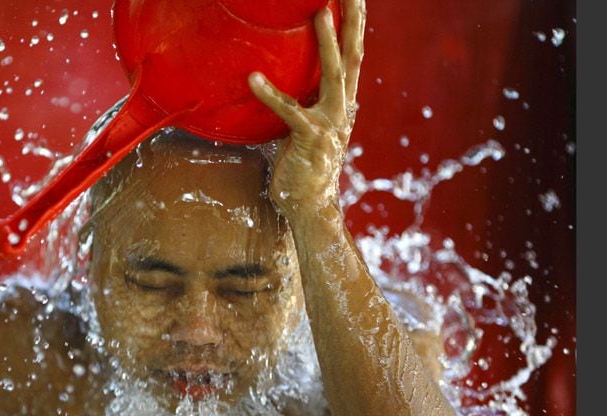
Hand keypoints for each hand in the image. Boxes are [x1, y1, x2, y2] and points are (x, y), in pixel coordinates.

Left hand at [247, 0, 365, 216]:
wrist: (309, 206)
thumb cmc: (300, 166)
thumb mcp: (303, 128)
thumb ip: (301, 104)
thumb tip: (278, 82)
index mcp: (341, 103)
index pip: (351, 57)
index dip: (354, 26)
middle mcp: (342, 109)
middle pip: (354, 55)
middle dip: (354, 21)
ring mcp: (330, 123)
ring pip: (334, 74)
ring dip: (328, 42)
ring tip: (319, 12)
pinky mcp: (310, 139)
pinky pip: (289, 110)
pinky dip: (269, 93)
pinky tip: (253, 78)